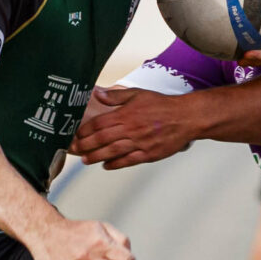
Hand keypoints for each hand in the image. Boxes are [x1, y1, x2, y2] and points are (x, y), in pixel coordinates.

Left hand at [71, 86, 196, 170]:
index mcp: (127, 114)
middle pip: (103, 139)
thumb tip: (98, 94)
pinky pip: (129, 161)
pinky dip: (116, 164)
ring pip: (113, 151)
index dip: (86, 130)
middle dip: (86, 145)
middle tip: (74, 149)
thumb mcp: (138, 94)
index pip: (100, 123)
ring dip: (97, 156)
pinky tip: (106, 166)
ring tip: (86, 160)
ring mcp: (140, 143)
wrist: (186, 117)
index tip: (76, 134)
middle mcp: (131, 129)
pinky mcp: (149, 154)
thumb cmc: (162, 105)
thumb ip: (116, 96)